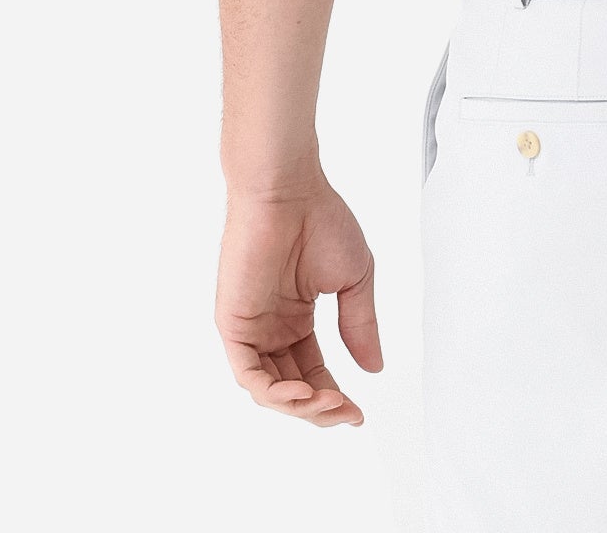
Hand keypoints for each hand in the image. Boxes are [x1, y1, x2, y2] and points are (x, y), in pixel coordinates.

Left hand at [216, 174, 381, 426]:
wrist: (289, 191)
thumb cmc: (321, 220)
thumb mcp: (355, 279)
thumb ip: (360, 325)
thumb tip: (373, 368)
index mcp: (296, 317)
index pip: (313, 371)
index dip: (335, 397)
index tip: (359, 413)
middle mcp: (271, 327)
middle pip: (292, 387)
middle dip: (320, 408)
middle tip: (347, 414)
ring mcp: (251, 328)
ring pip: (269, 388)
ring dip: (300, 405)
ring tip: (330, 404)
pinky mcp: (233, 324)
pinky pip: (248, 373)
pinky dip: (273, 391)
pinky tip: (301, 393)